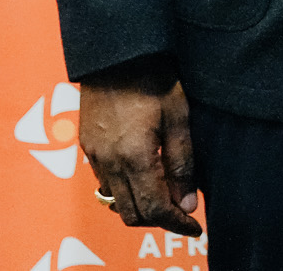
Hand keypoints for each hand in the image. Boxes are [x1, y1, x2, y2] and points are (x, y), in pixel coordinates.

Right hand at [80, 57, 200, 235]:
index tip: (195, 227)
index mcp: (134, 158)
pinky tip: (145, 175)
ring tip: (168, 195)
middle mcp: (109, 163)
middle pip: (131, 213)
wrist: (116, 54)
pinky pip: (104, 182)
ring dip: (141, 206)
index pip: (154, 208)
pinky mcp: (87, 146)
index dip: (176, 224)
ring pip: (115, 201)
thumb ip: (182, 162)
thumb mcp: (178, 117)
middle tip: (184, 212)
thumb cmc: (154, 80)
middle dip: (159, 219)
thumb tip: (188, 203)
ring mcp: (94, 156)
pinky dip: (125, 190)